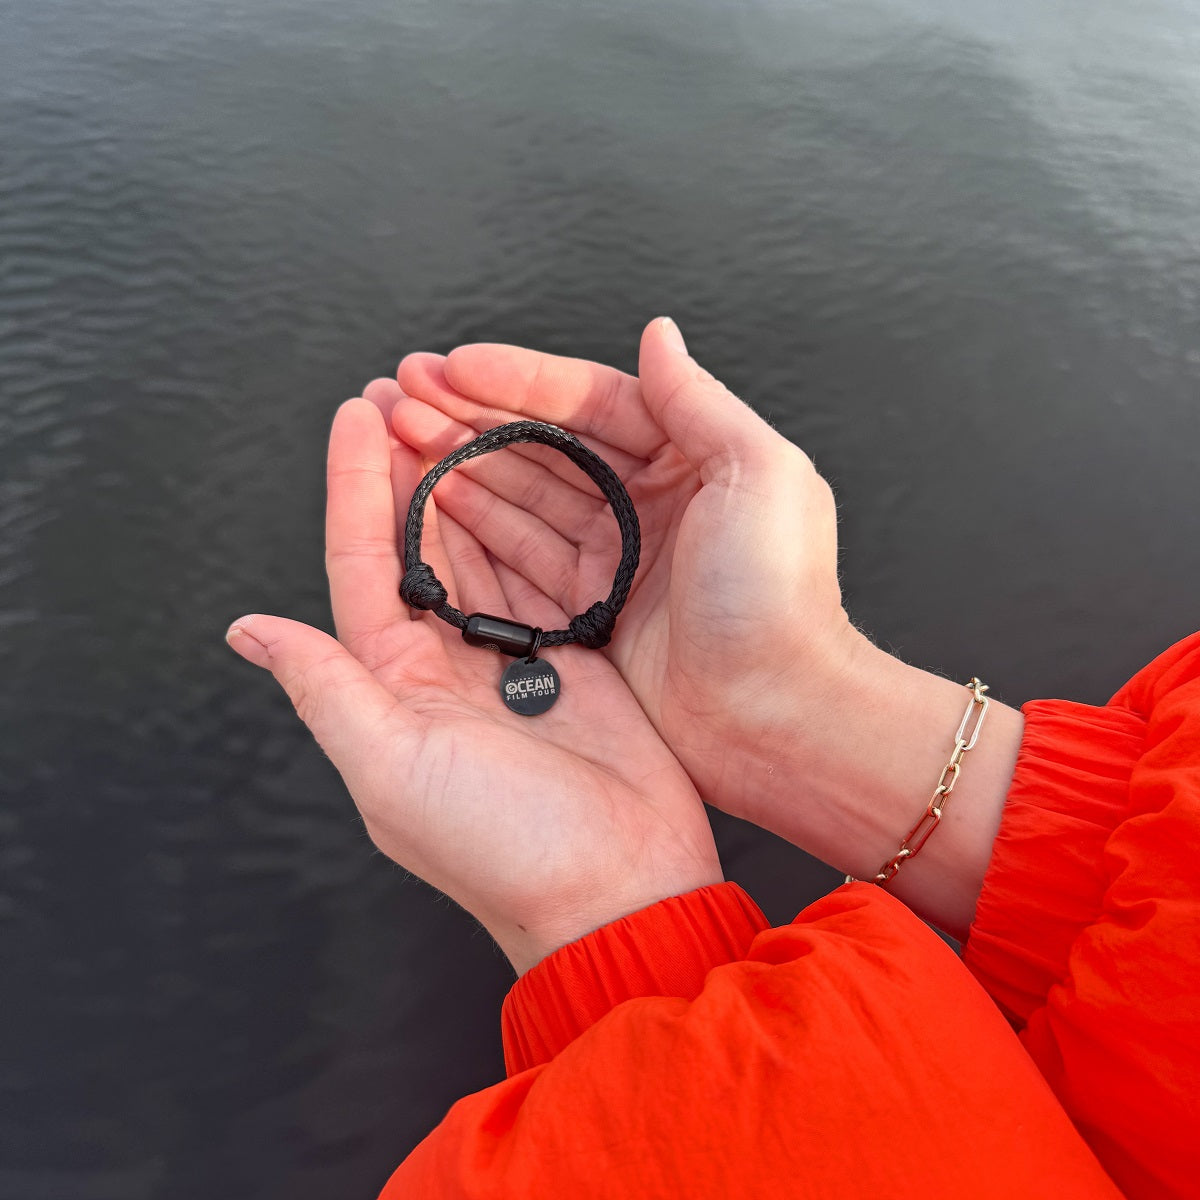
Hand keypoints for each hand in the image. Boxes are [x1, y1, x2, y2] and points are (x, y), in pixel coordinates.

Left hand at [225, 397, 722, 973]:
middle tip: (408, 394)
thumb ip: (328, 690)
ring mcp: (511, 661)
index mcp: (392, 686)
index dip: (355, 485)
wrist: (621, 886)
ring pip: (478, 551)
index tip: (357, 415)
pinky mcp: (573, 660)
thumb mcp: (393, 769)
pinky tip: (526, 477)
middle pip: (416, 547)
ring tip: (459, 415)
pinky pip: (540, 574)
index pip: (361, 564)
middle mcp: (443, 668)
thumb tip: (250, 632)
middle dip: (406, 469)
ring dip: (465, 483)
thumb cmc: (508, 848)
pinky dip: (530, 523)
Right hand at [383, 319, 1023, 937]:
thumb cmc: (779, 596)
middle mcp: (645, 506)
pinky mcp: (588, 616)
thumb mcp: (758, 473)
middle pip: (541, 448)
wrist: (776, 715)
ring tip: (396, 436)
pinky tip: (427, 501)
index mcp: (688, 461)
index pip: (587, 403)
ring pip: (519, 499)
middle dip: (469, 417)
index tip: (451, 365)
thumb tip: (657, 334)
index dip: (516, 380)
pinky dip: (472, 531)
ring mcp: (613, 563)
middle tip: (400, 394)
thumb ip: (699, 401)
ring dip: (458, 465)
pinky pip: (517, 560)